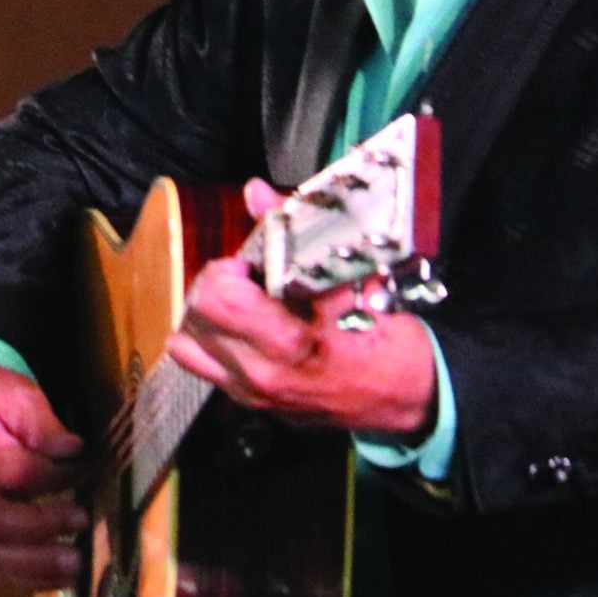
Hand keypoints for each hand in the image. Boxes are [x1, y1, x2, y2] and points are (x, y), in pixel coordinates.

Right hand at [0, 360, 87, 589]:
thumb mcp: (18, 398)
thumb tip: (73, 451)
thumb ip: (44, 426)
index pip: (8, 471)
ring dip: (35, 565)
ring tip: (76, 564)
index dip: (50, 477)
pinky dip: (28, 579)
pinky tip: (62, 579)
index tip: (84, 470)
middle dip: (38, 527)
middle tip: (81, 520)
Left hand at [163, 178, 438, 437]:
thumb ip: (296, 235)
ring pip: (187, 346)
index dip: (226, 270)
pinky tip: (244, 328)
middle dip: (212, 288)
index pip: (214, 297)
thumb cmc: (386, 338)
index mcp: (285, 343)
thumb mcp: (351, 280)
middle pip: (191, 318)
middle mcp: (260, 374)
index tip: (251, 266)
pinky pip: (205, 367)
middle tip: (245, 281)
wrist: (410, 396)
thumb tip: (255, 193)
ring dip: (203, 317)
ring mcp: (253, 394)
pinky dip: (212, 342)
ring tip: (238, 304)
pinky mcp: (252, 403)